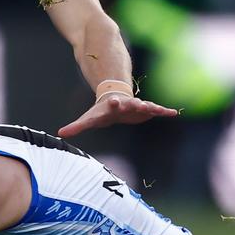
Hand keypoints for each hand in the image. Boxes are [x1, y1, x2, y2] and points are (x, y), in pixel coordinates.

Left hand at [57, 94, 177, 137]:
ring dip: (151, 107)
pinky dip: (164, 111)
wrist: (113, 101)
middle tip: (139, 103)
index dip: (112, 104)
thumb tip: (60, 133)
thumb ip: (76, 126)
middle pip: (130, 103)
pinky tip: (174, 112)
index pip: (110, 105)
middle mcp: (126, 104)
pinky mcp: (146, 110)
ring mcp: (137, 106)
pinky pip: (157, 110)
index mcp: (111, 106)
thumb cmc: (100, 112)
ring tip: (157, 109)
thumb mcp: (89, 119)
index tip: (112, 101)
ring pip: (145, 106)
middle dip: (134, 104)